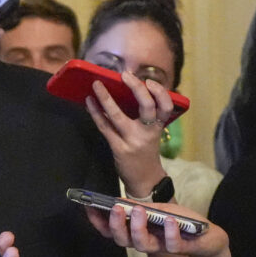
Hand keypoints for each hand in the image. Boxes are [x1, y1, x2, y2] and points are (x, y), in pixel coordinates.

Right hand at [84, 200, 228, 256]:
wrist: (208, 237)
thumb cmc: (181, 222)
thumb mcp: (159, 209)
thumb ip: (140, 207)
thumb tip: (118, 200)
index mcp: (137, 231)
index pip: (111, 230)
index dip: (98, 221)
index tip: (88, 206)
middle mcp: (145, 241)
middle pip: (122, 240)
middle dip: (116, 224)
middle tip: (116, 208)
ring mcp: (161, 246)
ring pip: (142, 245)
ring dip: (138, 228)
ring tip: (139, 210)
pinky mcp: (181, 248)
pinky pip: (171, 244)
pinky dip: (169, 232)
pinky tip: (169, 219)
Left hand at [85, 73, 175, 195]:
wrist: (144, 180)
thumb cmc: (147, 153)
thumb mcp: (152, 134)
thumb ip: (146, 117)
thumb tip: (130, 92)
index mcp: (158, 127)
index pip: (166, 107)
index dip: (160, 93)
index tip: (150, 82)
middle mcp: (147, 132)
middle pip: (146, 106)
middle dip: (136, 88)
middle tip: (125, 75)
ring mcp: (132, 140)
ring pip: (118, 115)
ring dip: (106, 98)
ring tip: (96, 84)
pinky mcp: (118, 148)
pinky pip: (104, 127)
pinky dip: (96, 113)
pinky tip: (89, 102)